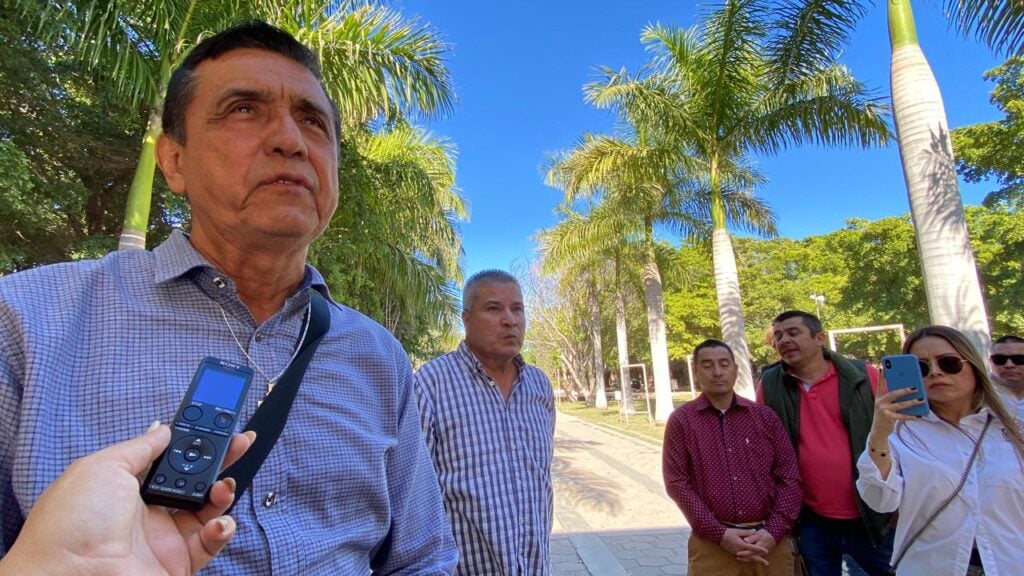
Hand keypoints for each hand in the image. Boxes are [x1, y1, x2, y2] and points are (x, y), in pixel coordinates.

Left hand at [0, 423, 253, 575]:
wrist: (70, 575)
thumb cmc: (74, 520)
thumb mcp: (103, 466)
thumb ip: (140, 447)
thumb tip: (164, 429)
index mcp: (128, 486)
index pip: (172, 458)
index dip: (195, 441)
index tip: (218, 423)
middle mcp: (148, 511)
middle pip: (195, 480)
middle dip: (220, 460)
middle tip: (241, 442)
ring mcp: (164, 538)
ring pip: (209, 509)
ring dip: (223, 492)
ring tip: (222, 486)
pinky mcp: (178, 563)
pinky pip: (211, 543)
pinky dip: (222, 530)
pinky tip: (218, 521)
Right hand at [720, 528, 768, 563]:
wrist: (718, 537)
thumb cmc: (728, 533)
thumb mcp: (737, 531)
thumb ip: (747, 532)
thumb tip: (755, 531)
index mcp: (741, 544)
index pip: (752, 548)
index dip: (760, 549)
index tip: (766, 551)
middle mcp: (739, 551)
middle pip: (751, 557)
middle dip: (759, 560)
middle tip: (767, 563)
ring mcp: (737, 553)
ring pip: (747, 558)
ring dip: (755, 560)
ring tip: (762, 562)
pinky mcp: (735, 553)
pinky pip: (744, 558)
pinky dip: (749, 559)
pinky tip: (752, 559)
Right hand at [869, 372, 923, 439]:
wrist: (878, 430)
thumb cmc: (885, 414)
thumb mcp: (885, 404)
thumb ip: (893, 397)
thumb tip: (908, 390)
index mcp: (879, 396)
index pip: (880, 384)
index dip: (882, 376)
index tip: (883, 367)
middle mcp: (880, 402)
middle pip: (893, 394)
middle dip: (905, 390)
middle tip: (915, 387)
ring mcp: (884, 410)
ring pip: (900, 405)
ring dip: (912, 402)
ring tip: (922, 400)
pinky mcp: (889, 418)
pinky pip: (902, 416)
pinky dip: (911, 416)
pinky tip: (919, 415)